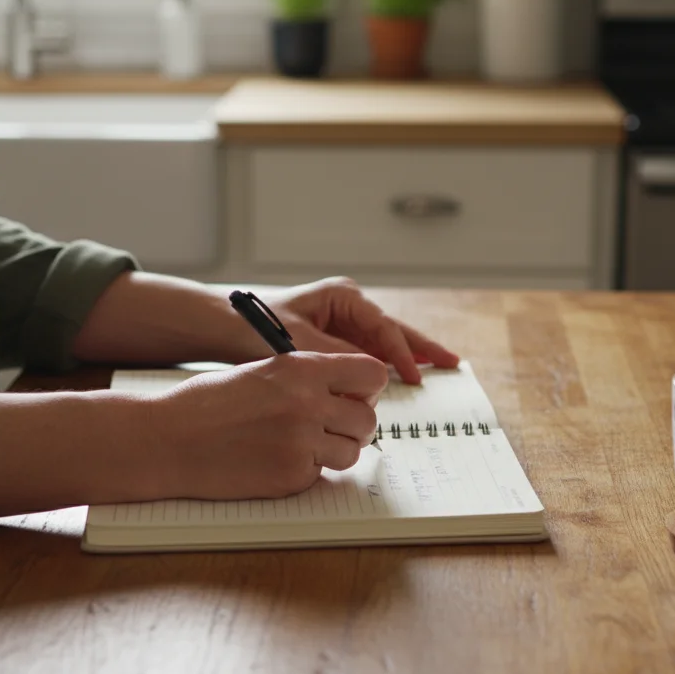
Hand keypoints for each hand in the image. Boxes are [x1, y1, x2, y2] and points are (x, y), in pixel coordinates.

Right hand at [143, 352, 389, 498]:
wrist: (168, 438)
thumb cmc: (207, 403)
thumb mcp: (262, 371)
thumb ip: (306, 378)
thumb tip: (347, 392)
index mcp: (302, 369)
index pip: (372, 373)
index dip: (367, 388)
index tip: (355, 395)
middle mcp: (308, 403)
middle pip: (368, 418)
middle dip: (354, 425)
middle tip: (332, 428)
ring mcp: (301, 443)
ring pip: (351, 452)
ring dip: (334, 451)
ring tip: (303, 445)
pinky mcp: (290, 476)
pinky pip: (321, 475)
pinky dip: (306, 471)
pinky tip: (276, 460)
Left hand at [263, 277, 460, 384]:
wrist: (222, 327)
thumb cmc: (253, 329)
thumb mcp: (299, 344)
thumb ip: (338, 357)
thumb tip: (372, 373)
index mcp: (342, 296)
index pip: (383, 328)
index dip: (401, 354)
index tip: (414, 377)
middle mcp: (345, 304)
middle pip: (392, 329)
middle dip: (421, 347)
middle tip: (452, 362)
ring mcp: (340, 319)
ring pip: (382, 341)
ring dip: (406, 356)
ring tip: (438, 367)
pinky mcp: (332, 335)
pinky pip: (365, 350)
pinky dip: (383, 363)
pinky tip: (402, 374)